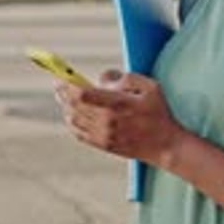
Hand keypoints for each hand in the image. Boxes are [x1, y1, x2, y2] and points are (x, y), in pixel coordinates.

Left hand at [54, 70, 185, 170]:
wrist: (165, 145)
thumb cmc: (158, 112)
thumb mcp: (150, 87)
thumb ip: (125, 78)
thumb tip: (101, 78)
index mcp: (118, 104)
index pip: (83, 94)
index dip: (68, 85)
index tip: (60, 78)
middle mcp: (107, 121)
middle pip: (74, 106)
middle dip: (63, 94)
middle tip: (58, 85)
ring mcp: (104, 136)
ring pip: (74, 120)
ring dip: (66, 108)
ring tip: (63, 98)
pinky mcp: (104, 145)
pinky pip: (79, 134)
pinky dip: (72, 123)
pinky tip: (72, 115)